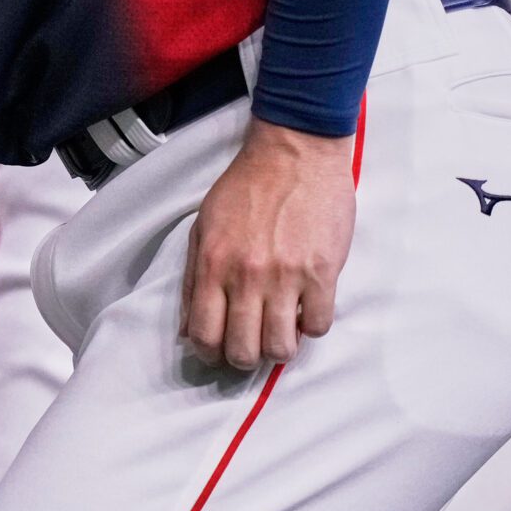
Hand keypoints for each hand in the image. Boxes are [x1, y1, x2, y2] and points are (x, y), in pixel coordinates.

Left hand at [182, 118, 355, 370]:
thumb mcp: (204, 226)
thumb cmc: (246, 188)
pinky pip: (318, 326)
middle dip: (246, 357)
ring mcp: (286, 276)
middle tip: (253, 344)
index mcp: (212, 264)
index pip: (205, 335)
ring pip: (282, 348)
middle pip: (243, 350)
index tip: (220, 350)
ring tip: (281, 330)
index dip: (211, 353)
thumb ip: (193, 279)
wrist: (294, 153)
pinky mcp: (323, 272)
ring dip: (280, 347)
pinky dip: (311, 325)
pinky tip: (306, 307)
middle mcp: (246, 276)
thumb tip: (187, 330)